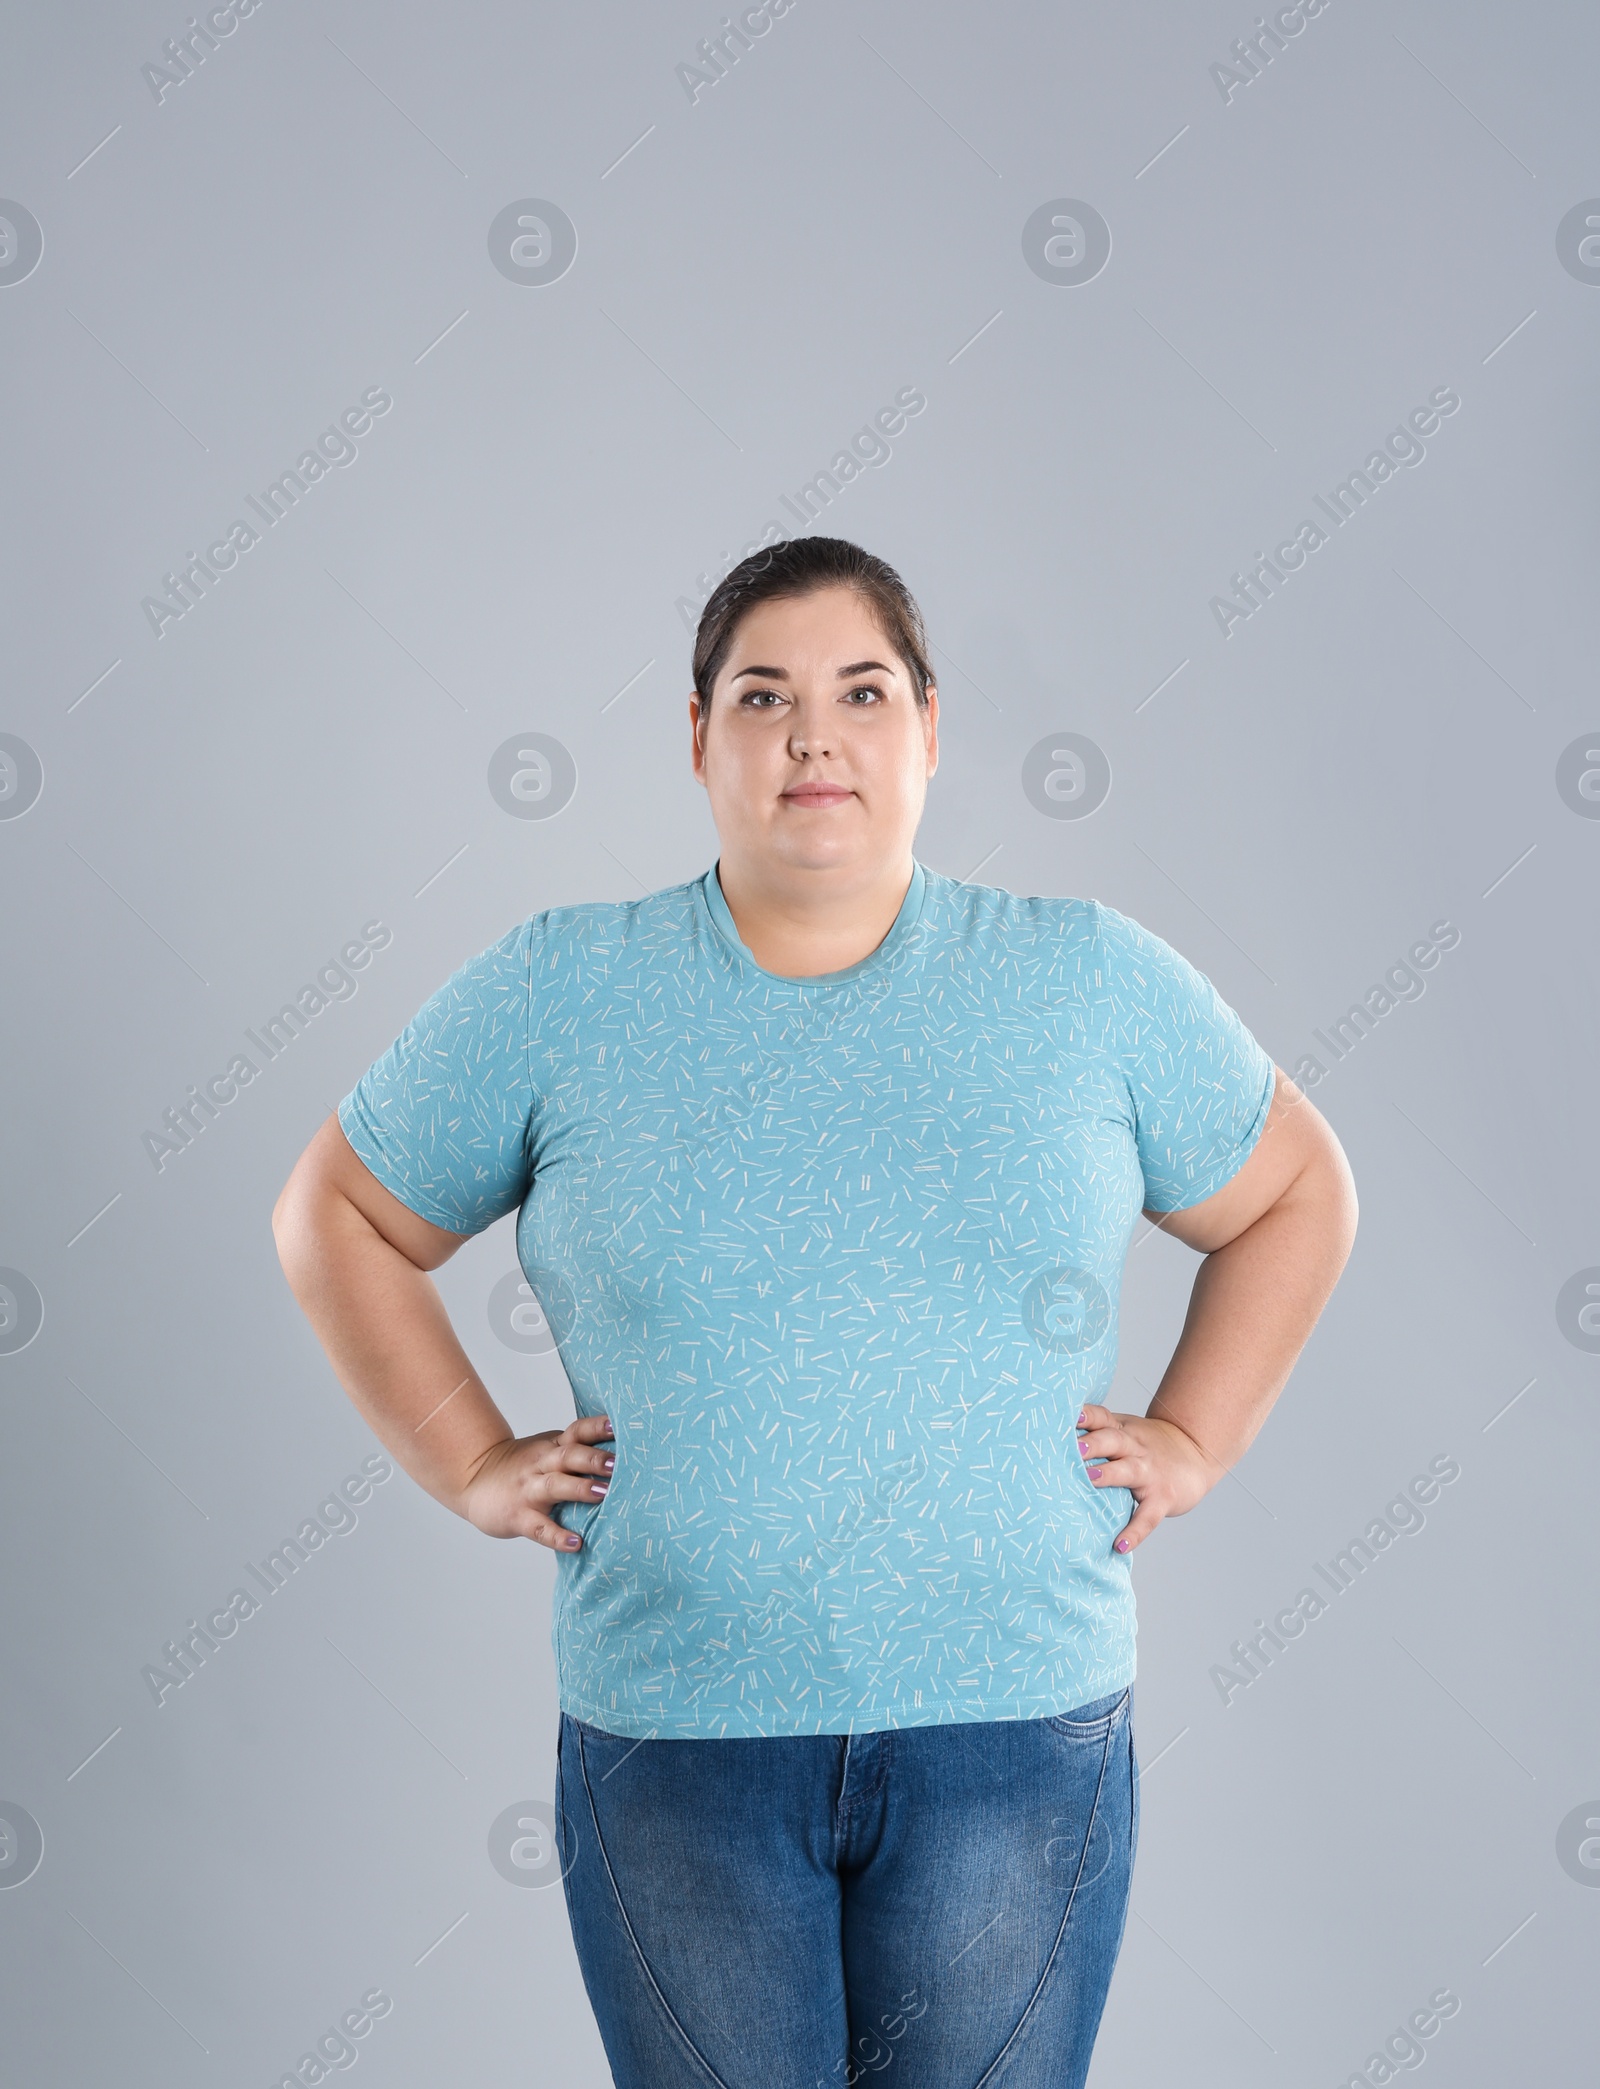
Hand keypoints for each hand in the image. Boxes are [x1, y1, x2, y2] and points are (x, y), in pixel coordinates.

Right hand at [458, 1414, 614, 1549]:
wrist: (473, 1480)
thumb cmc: (522, 1468)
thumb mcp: (547, 1451)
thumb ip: (577, 1451)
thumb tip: (624, 1456)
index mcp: (553, 1446)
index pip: (578, 1431)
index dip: (598, 1427)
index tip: (619, 1425)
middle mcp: (542, 1464)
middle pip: (569, 1456)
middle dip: (594, 1458)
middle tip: (619, 1463)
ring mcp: (529, 1490)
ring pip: (556, 1486)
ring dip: (580, 1489)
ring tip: (604, 1495)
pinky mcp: (519, 1516)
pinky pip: (540, 1528)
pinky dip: (558, 1536)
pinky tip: (576, 1543)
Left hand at [1076, 1404, 1219, 1555]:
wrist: (1196, 1452)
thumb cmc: (1147, 1444)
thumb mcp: (1126, 1430)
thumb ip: (1097, 1433)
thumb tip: (1050, 1441)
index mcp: (1122, 1429)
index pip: (1102, 1417)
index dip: (1086, 1415)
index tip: (1069, 1416)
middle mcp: (1135, 1447)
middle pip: (1111, 1440)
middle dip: (1092, 1443)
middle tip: (1072, 1448)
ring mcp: (1150, 1472)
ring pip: (1128, 1471)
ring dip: (1108, 1475)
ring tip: (1089, 1480)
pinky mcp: (1163, 1498)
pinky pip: (1147, 1517)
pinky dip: (1134, 1532)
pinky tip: (1119, 1546)